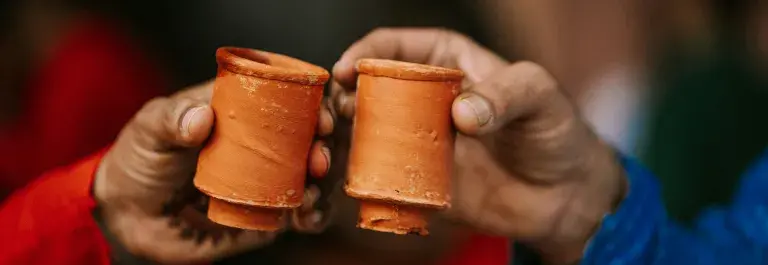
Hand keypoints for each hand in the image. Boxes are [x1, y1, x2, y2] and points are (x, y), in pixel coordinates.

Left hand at [93, 81, 334, 263]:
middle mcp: (262, 145)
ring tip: (308, 195)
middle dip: (323, 150)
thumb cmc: (140, 157)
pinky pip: (296, 216)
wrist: (126, 210)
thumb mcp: (151, 128)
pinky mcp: (263, 216)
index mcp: (244, 111)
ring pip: (309, 180)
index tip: (321, 119)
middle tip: (318, 161)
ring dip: (320, 186)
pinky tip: (305, 217)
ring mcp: (265, 180)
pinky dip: (310, 216)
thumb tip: (201, 119)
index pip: (290, 102)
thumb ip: (172, 119)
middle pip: (308, 142)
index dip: (313, 107)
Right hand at [333, 28, 625, 262]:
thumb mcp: (540, 96)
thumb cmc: (554, 130)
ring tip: (332, 150)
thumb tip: (462, 115)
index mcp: (446, 60)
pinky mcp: (417, 179)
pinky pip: (379, 176)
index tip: (346, 72)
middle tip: (336, 115)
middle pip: (367, 88)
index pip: (392, 46)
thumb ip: (506, 94)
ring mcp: (417, 139)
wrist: (564, 194)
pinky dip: (358, 179)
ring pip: (365, 132)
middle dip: (341, 98)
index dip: (363, 54)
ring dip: (342, 139)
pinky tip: (348, 185)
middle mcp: (423, 97)